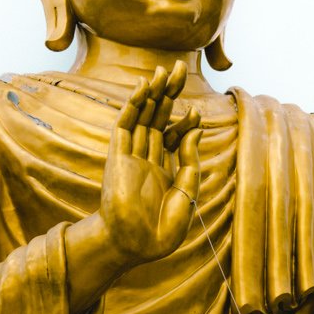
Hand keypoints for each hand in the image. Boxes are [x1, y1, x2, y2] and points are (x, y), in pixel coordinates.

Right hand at [98, 61, 200, 266]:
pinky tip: (142, 88)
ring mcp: (131, 157)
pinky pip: (125, 126)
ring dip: (152, 93)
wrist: (135, 246)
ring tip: (163, 70)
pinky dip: (133, 106)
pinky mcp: (118, 157)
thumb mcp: (186, 194)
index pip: (171, 138)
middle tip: (180, 67)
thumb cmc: (160, 231)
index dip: (183, 123)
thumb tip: (196, 129)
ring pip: (142, 117)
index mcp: (161, 172)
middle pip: (157, 119)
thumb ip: (191, 162)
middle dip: (168, 94)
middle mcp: (145, 160)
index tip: (194, 112)